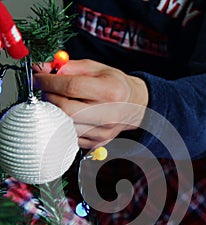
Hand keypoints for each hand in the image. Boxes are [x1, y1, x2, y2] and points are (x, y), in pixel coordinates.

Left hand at [33, 59, 147, 148]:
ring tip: (58, 102)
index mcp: (110, 91)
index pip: (71, 87)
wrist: (134, 106)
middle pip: (66, 110)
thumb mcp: (96, 69)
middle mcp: (108, 114)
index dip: (49, 82)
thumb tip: (42, 68)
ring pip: (66, 125)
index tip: (38, 78)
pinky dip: (64, 124)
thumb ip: (68, 67)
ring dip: (55, 112)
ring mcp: (103, 132)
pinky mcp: (98, 143)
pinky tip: (69, 115)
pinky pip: (71, 135)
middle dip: (49, 98)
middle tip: (47, 91)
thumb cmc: (114, 85)